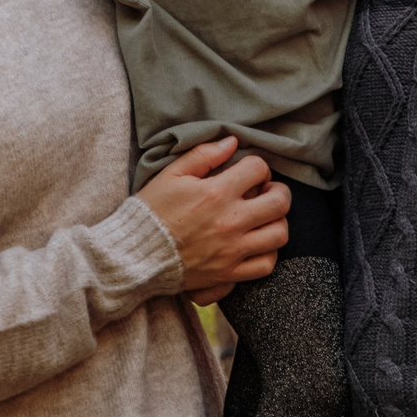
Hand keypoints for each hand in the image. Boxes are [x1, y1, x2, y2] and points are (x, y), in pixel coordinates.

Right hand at [137, 137, 288, 296]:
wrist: (136, 256)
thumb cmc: (151, 212)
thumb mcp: (171, 175)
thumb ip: (203, 155)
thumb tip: (231, 142)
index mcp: (216, 193)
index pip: (258, 169)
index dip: (258, 166)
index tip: (250, 172)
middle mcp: (231, 221)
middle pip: (280, 202)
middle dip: (279, 191)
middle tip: (268, 191)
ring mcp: (232, 250)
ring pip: (279, 234)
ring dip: (277, 222)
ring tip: (265, 218)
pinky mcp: (229, 273)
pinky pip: (266, 265)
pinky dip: (268, 253)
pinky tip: (258, 244)